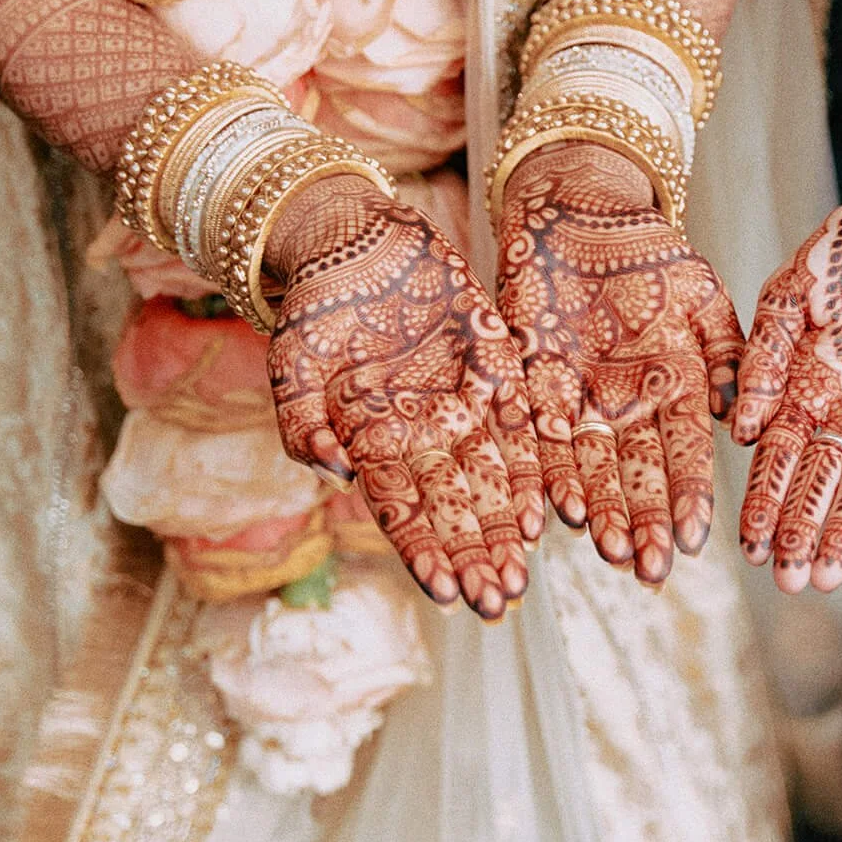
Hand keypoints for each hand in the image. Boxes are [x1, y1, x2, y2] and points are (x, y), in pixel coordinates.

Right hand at [266, 177, 542, 620]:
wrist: (354, 241)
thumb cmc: (314, 305)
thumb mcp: (291, 360)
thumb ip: (301, 420)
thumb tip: (333, 471)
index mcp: (373, 440)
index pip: (400, 509)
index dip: (422, 552)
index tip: (444, 594)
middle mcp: (423, 431)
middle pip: (453, 504)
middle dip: (473, 555)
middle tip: (497, 600)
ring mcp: (462, 401)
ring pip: (493, 475)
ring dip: (508, 526)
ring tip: (524, 572)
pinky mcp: (497, 364)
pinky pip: (522, 421)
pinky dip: (535, 463)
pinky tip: (550, 507)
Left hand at [496, 142, 743, 585]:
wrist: (578, 210)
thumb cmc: (648, 248)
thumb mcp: (698, 291)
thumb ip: (725, 349)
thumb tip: (739, 413)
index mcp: (678, 388)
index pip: (687, 454)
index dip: (689, 498)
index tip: (692, 539)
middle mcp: (630, 407)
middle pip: (639, 476)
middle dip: (644, 524)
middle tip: (648, 570)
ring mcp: (581, 402)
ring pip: (591, 470)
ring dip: (602, 513)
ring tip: (611, 552)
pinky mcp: (534, 388)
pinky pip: (540, 441)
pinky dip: (548, 477)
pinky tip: (556, 512)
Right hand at [731, 120, 841, 592]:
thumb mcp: (791, 295)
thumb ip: (765, 358)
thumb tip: (741, 430)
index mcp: (795, 387)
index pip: (776, 460)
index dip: (764, 504)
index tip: (752, 550)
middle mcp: (838, 411)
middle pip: (818, 484)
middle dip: (803, 533)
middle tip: (792, 583)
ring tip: (832, 577)